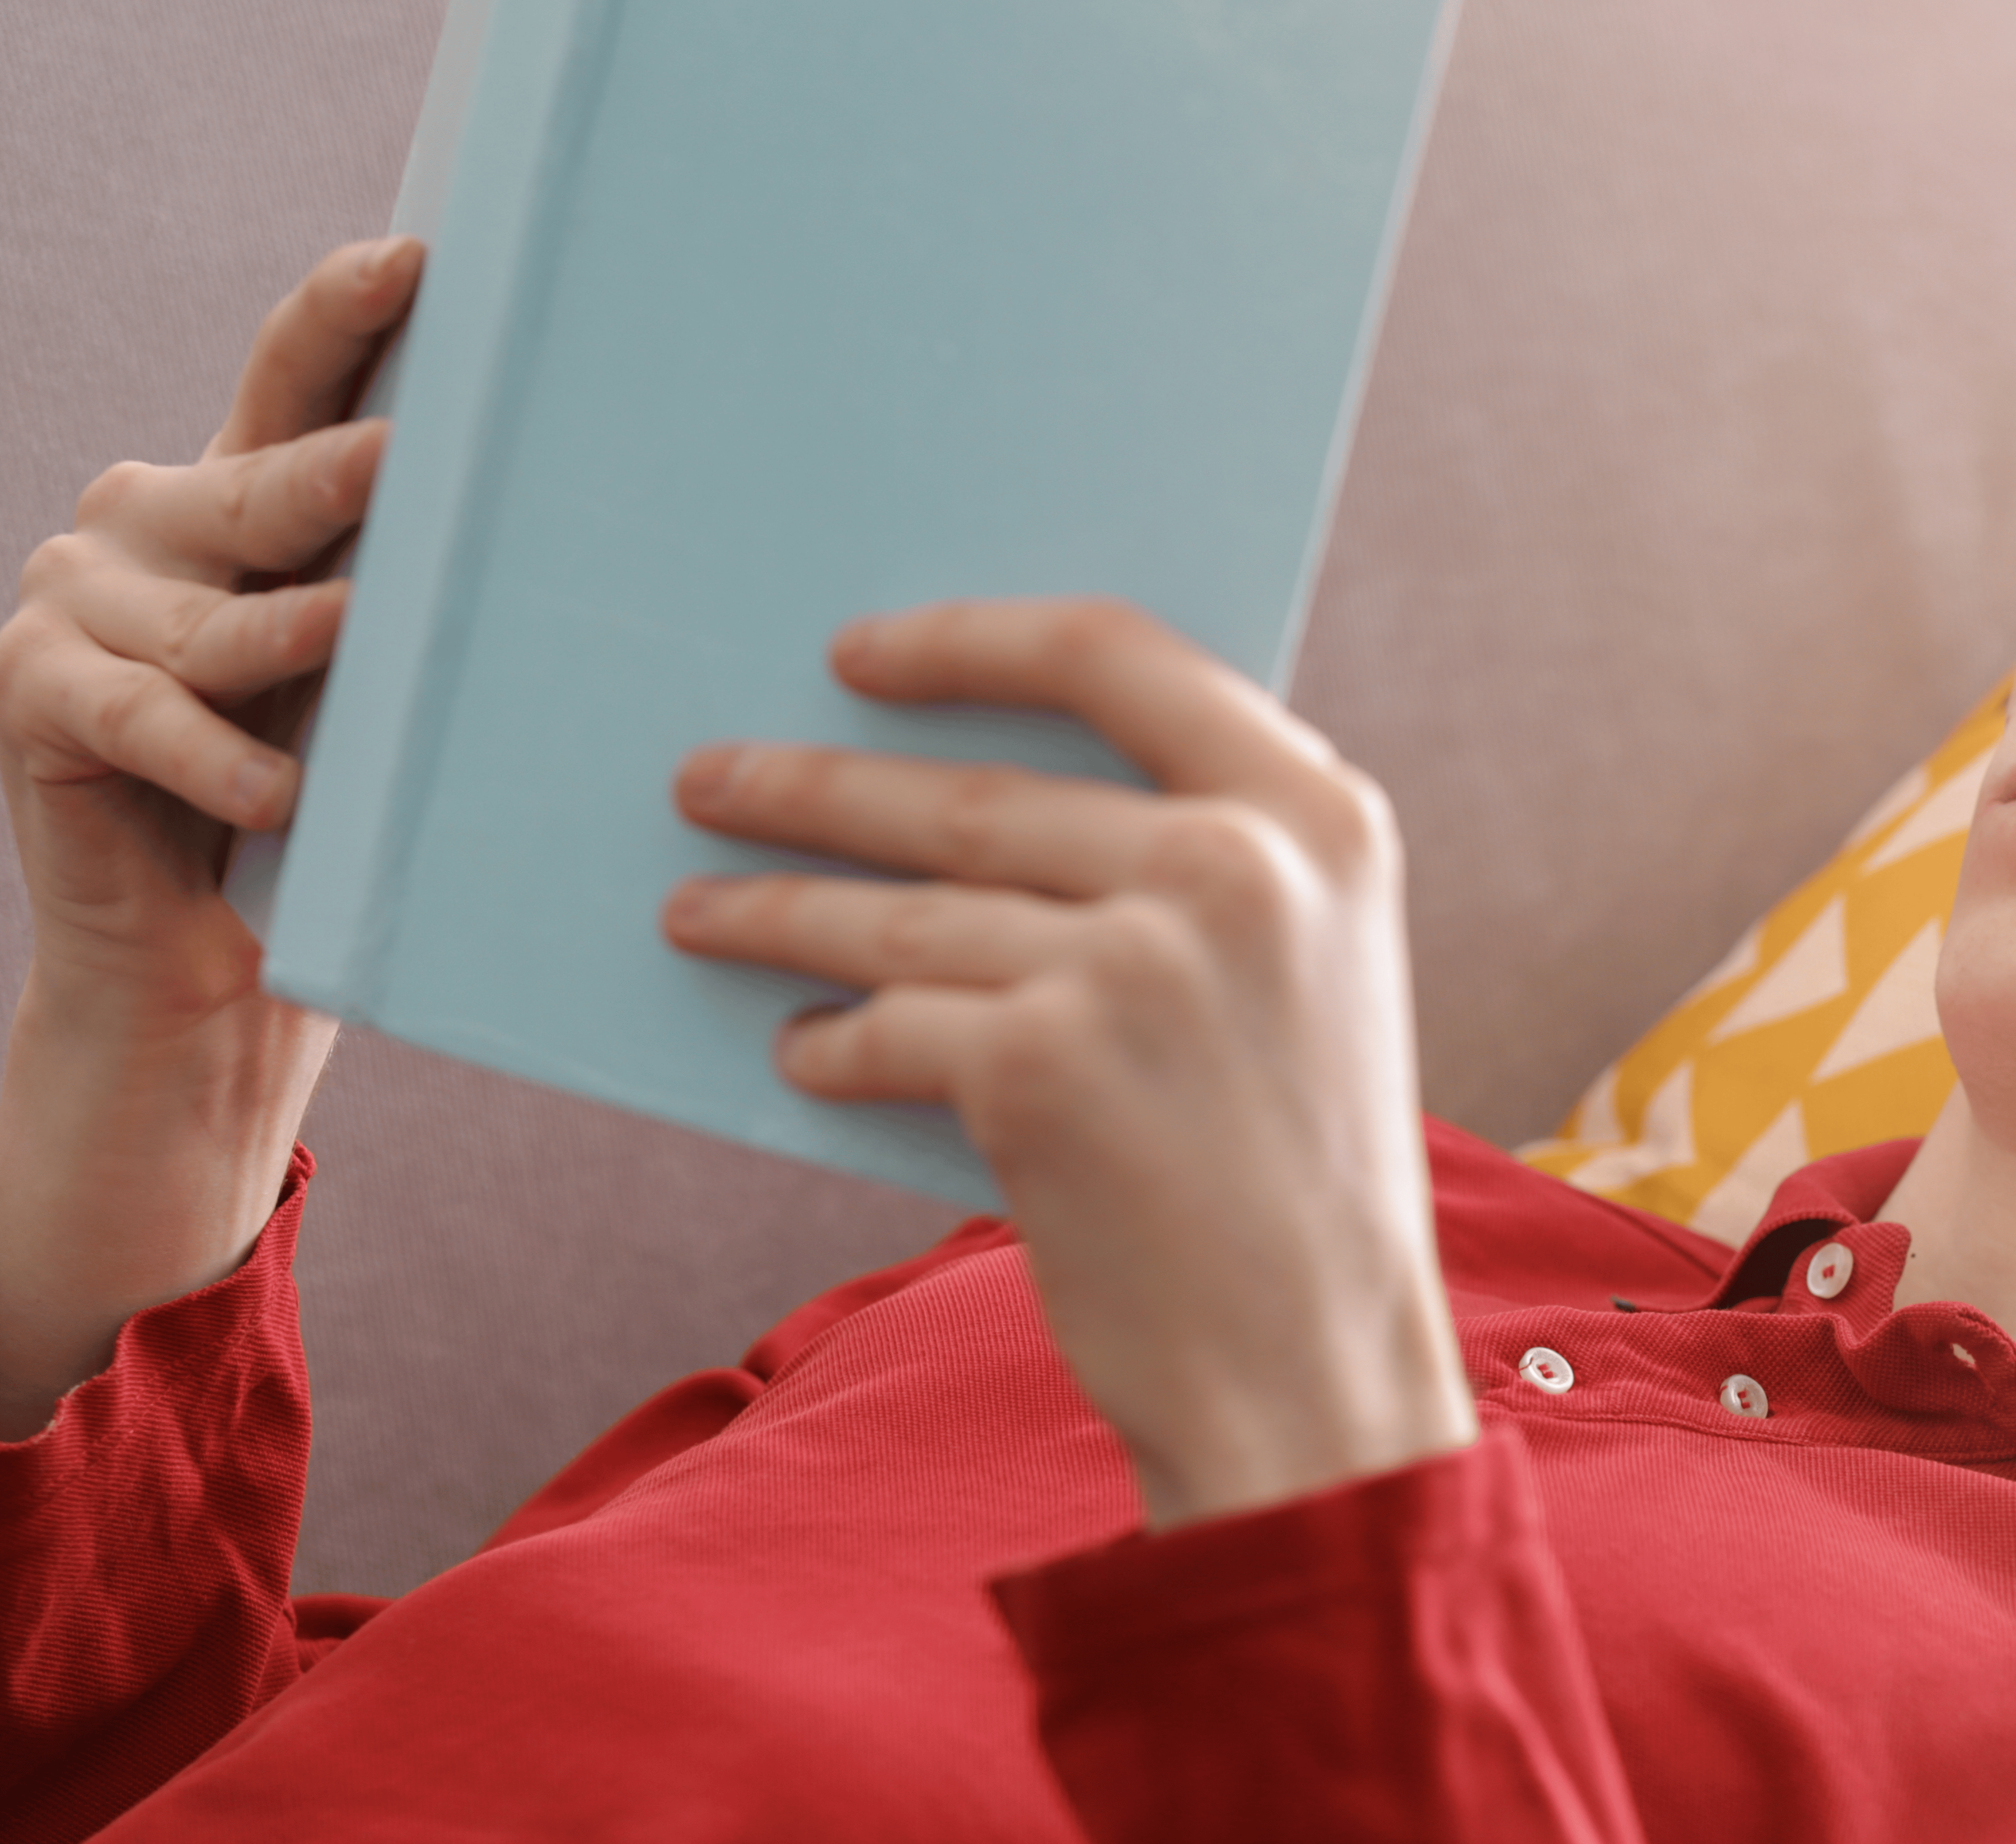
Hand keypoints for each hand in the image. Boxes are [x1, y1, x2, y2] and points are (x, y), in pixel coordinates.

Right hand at [0, 237, 421, 1439]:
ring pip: (222, 618)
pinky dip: (219, 760)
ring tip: (359, 664)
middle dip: (344, 481)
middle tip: (409, 463)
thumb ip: (420, 581)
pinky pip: (147, 713)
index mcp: (235, 496)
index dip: (347, 309)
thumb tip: (574, 504)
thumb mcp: (384, 677)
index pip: (294, 373)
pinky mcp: (29, 687)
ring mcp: (73, 595)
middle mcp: (145, 517)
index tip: (423, 256)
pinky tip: (278, 795)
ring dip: (298, 653)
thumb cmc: (332, 807)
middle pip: (266, 486)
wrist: (212, 965)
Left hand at [661, 600, 1474, 1527]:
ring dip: (778, 912)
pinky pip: (889, 1027)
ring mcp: (1134, 963)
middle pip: (974, 794)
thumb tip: (963, 792)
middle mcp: (1234, 869)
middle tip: (710, 783)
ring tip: (696, 913)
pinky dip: (832, 1044)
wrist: (1314, 1375)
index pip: (1115, 654)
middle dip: (816, 787)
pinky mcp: (1040, 1066)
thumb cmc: (1294, 1178)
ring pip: (903, 911)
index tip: (858, 653)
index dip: (970, 640)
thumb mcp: (1310, 970)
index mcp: (1319, 817)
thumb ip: (1199, 861)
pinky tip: (803, 1051)